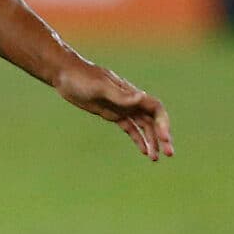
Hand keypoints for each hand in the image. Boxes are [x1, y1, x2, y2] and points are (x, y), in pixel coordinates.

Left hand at [56, 61, 171, 161]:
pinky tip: (145, 151)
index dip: (163, 124)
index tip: (164, 138)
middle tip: (169, 154)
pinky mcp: (112, 114)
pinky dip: (138, 139)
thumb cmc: (81, 77)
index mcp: (132, 93)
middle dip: (162, 137)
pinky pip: (130, 128)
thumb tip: (140, 98)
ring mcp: (122, 108)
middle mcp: (131, 101)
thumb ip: (119, 95)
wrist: (64, 74)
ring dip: (152, 142)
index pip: (156, 110)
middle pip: (154, 121)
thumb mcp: (99, 87)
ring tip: (155, 159)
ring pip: (144, 127)